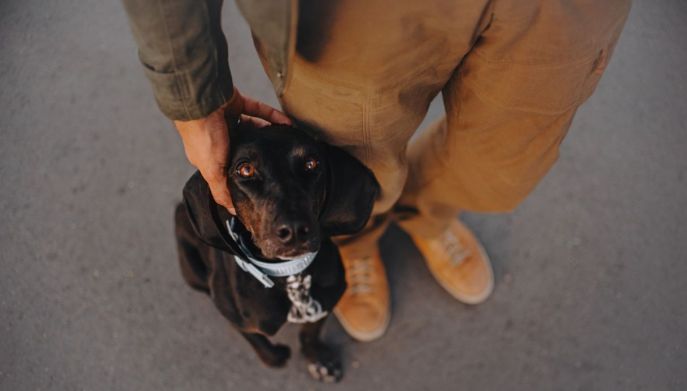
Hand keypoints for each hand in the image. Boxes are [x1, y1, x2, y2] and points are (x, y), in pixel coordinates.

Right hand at [174, 89, 290, 213]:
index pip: (227, 169)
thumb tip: (232, 210)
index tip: (260, 181)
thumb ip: (222, 190)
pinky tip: (287, 123)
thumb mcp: (212, 171)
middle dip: (258, 153)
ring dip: (267, 134)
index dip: (242, 175)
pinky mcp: (236, 103)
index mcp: (209, 155)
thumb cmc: (202, 136)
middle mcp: (217, 137)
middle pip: (242, 148)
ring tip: (284, 142)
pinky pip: (259, 110)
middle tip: (279, 161)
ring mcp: (226, 119)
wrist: (200, 101)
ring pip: (252, 128)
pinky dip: (273, 116)